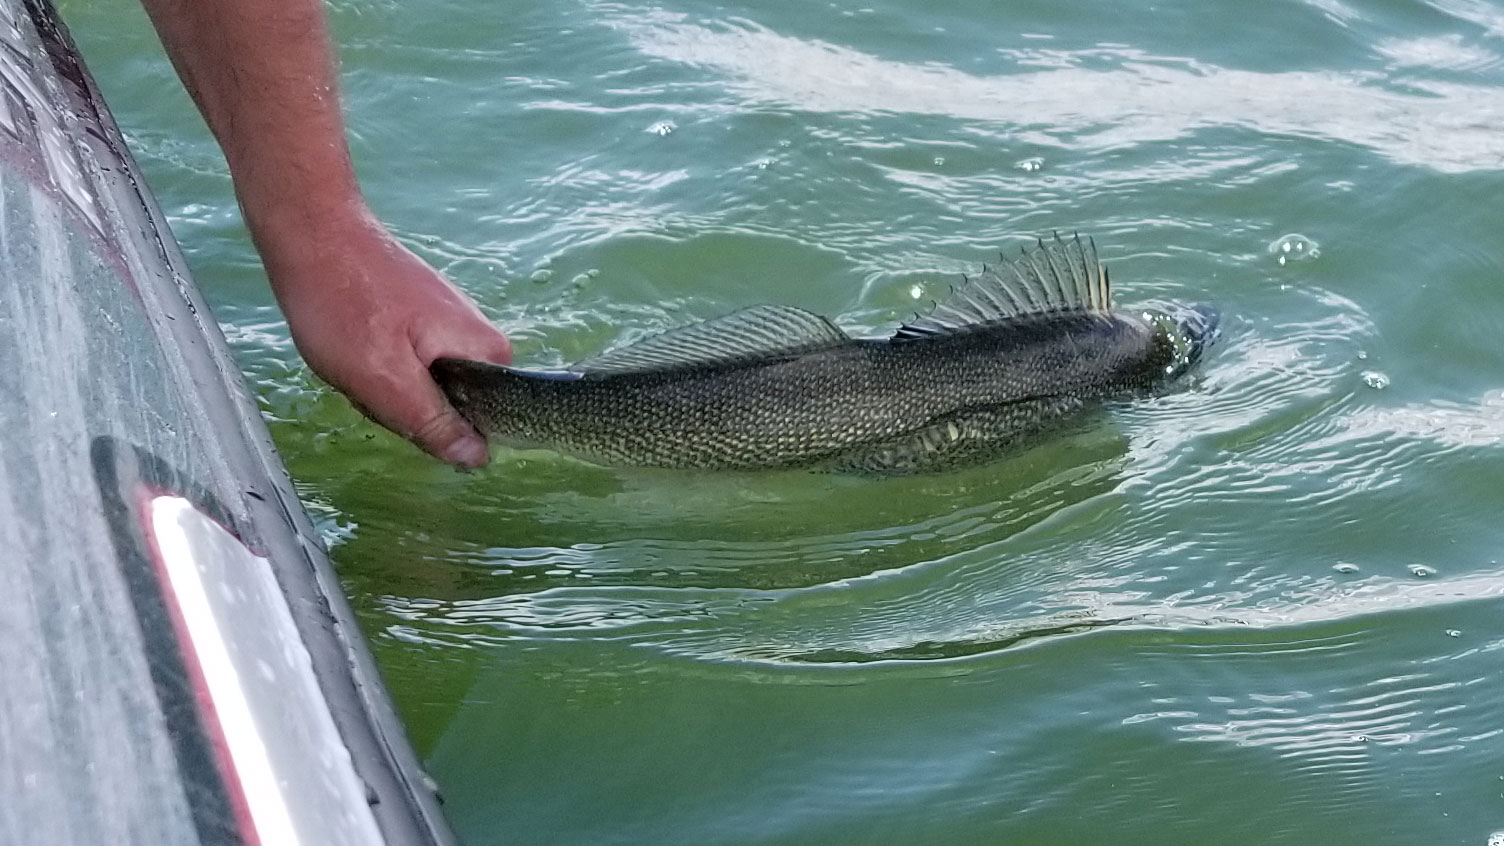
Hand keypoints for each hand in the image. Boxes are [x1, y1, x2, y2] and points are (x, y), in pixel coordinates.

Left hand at [259, 209, 511, 467]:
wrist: (313, 233)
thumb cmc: (344, 305)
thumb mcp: (385, 379)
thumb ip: (433, 422)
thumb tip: (477, 458)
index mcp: (485, 350)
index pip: (482, 421)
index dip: (438, 428)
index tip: (402, 403)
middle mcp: (479, 335)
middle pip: (451, 404)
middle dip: (405, 404)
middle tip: (370, 377)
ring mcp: (450, 323)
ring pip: (424, 385)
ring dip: (386, 384)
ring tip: (358, 354)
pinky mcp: (424, 315)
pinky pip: (409, 361)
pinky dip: (378, 362)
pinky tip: (355, 341)